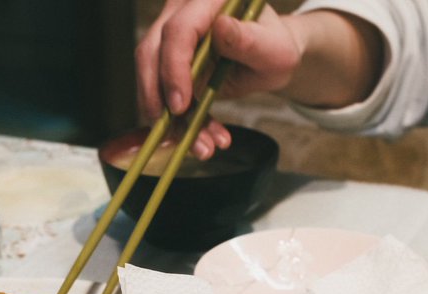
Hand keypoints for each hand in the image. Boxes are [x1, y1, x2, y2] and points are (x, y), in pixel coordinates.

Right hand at [136, 2, 384, 158]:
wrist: (270, 57)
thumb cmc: (275, 46)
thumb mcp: (274, 47)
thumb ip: (249, 39)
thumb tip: (220, 29)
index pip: (179, 30)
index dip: (174, 68)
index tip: (181, 105)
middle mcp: (182, 12)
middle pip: (151, 52)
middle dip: (159, 97)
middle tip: (178, 131)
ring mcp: (171, 38)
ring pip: (152, 77)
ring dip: (171, 118)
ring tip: (202, 146)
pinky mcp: (170, 64)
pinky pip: (163, 94)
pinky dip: (180, 122)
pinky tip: (203, 140)